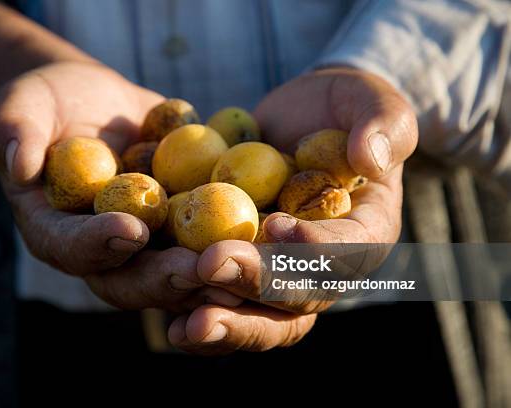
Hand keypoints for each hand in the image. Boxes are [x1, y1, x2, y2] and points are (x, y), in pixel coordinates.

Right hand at [0, 61, 240, 311]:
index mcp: (57, 233)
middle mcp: (104, 251)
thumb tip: (19, 164)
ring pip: (177, 271)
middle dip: (165, 276)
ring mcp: (146, 245)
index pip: (70, 248)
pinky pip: (208, 241)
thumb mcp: (21, 108)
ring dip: (211, 274)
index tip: (129, 229)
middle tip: (199, 267)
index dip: (97, 244)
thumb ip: (14, 133)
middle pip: (131, 278)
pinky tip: (273, 236)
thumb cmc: (46, 104)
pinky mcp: (181, 228)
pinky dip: (238, 243)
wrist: (89, 103)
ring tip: (246, 264)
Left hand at [167, 67, 416, 353]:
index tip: (276, 224)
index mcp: (365, 234)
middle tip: (212, 268)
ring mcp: (279, 273)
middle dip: (254, 286)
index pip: (346, 251)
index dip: (314, 245)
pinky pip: (222, 302)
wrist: (302, 118)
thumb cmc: (342, 108)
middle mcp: (323, 268)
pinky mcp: (242, 267)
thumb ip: (382, 125)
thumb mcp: (371, 100)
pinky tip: (171, 325)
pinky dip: (197, 313)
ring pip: (258, 315)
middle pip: (296, 297)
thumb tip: (371, 160)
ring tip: (186, 321)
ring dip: (223, 319)